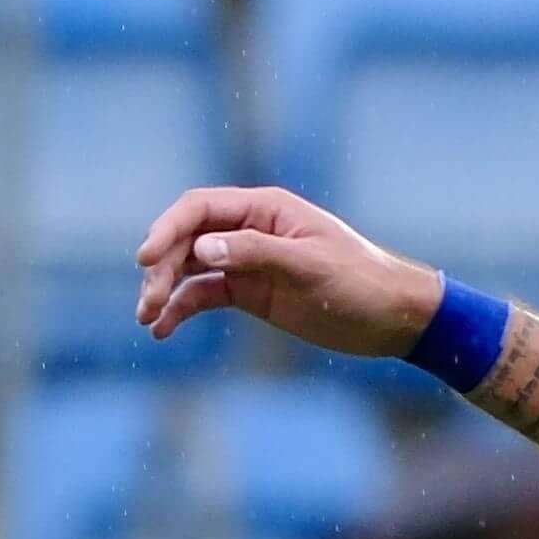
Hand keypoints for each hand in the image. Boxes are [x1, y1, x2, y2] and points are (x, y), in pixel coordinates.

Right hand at [135, 185, 442, 358]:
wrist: (393, 317)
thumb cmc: (360, 282)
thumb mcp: (310, 266)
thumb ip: (256, 253)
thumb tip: (202, 250)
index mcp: (265, 209)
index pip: (200, 209)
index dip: (167, 228)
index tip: (145, 257)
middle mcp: (250, 230)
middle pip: (187, 239)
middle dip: (161, 267)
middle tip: (147, 302)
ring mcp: (248, 262)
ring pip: (190, 268)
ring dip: (165, 289)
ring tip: (148, 318)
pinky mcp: (250, 293)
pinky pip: (205, 295)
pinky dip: (182, 309)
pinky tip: (162, 329)